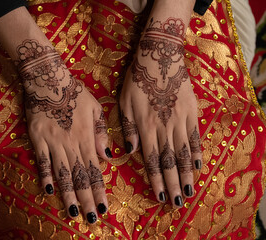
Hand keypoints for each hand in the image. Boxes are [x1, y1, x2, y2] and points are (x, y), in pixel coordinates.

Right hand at [17, 38, 111, 222]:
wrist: (49, 80)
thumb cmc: (75, 92)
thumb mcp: (95, 108)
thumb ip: (100, 132)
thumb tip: (107, 157)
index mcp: (86, 138)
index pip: (95, 170)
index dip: (99, 190)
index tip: (104, 207)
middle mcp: (71, 144)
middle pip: (80, 177)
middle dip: (87, 199)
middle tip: (91, 218)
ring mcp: (53, 143)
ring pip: (63, 174)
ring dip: (69, 195)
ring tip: (73, 212)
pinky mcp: (37, 140)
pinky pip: (42, 162)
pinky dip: (45, 177)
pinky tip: (49, 192)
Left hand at [119, 17, 201, 207]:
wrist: (159, 56)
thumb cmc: (137, 80)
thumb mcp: (124, 102)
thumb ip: (128, 127)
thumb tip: (128, 151)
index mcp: (145, 127)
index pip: (152, 160)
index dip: (156, 179)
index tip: (160, 196)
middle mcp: (163, 128)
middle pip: (169, 161)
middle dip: (172, 184)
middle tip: (177, 203)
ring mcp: (180, 121)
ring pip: (184, 153)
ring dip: (186, 174)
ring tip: (189, 192)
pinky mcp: (191, 112)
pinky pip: (195, 137)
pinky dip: (197, 153)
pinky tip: (199, 167)